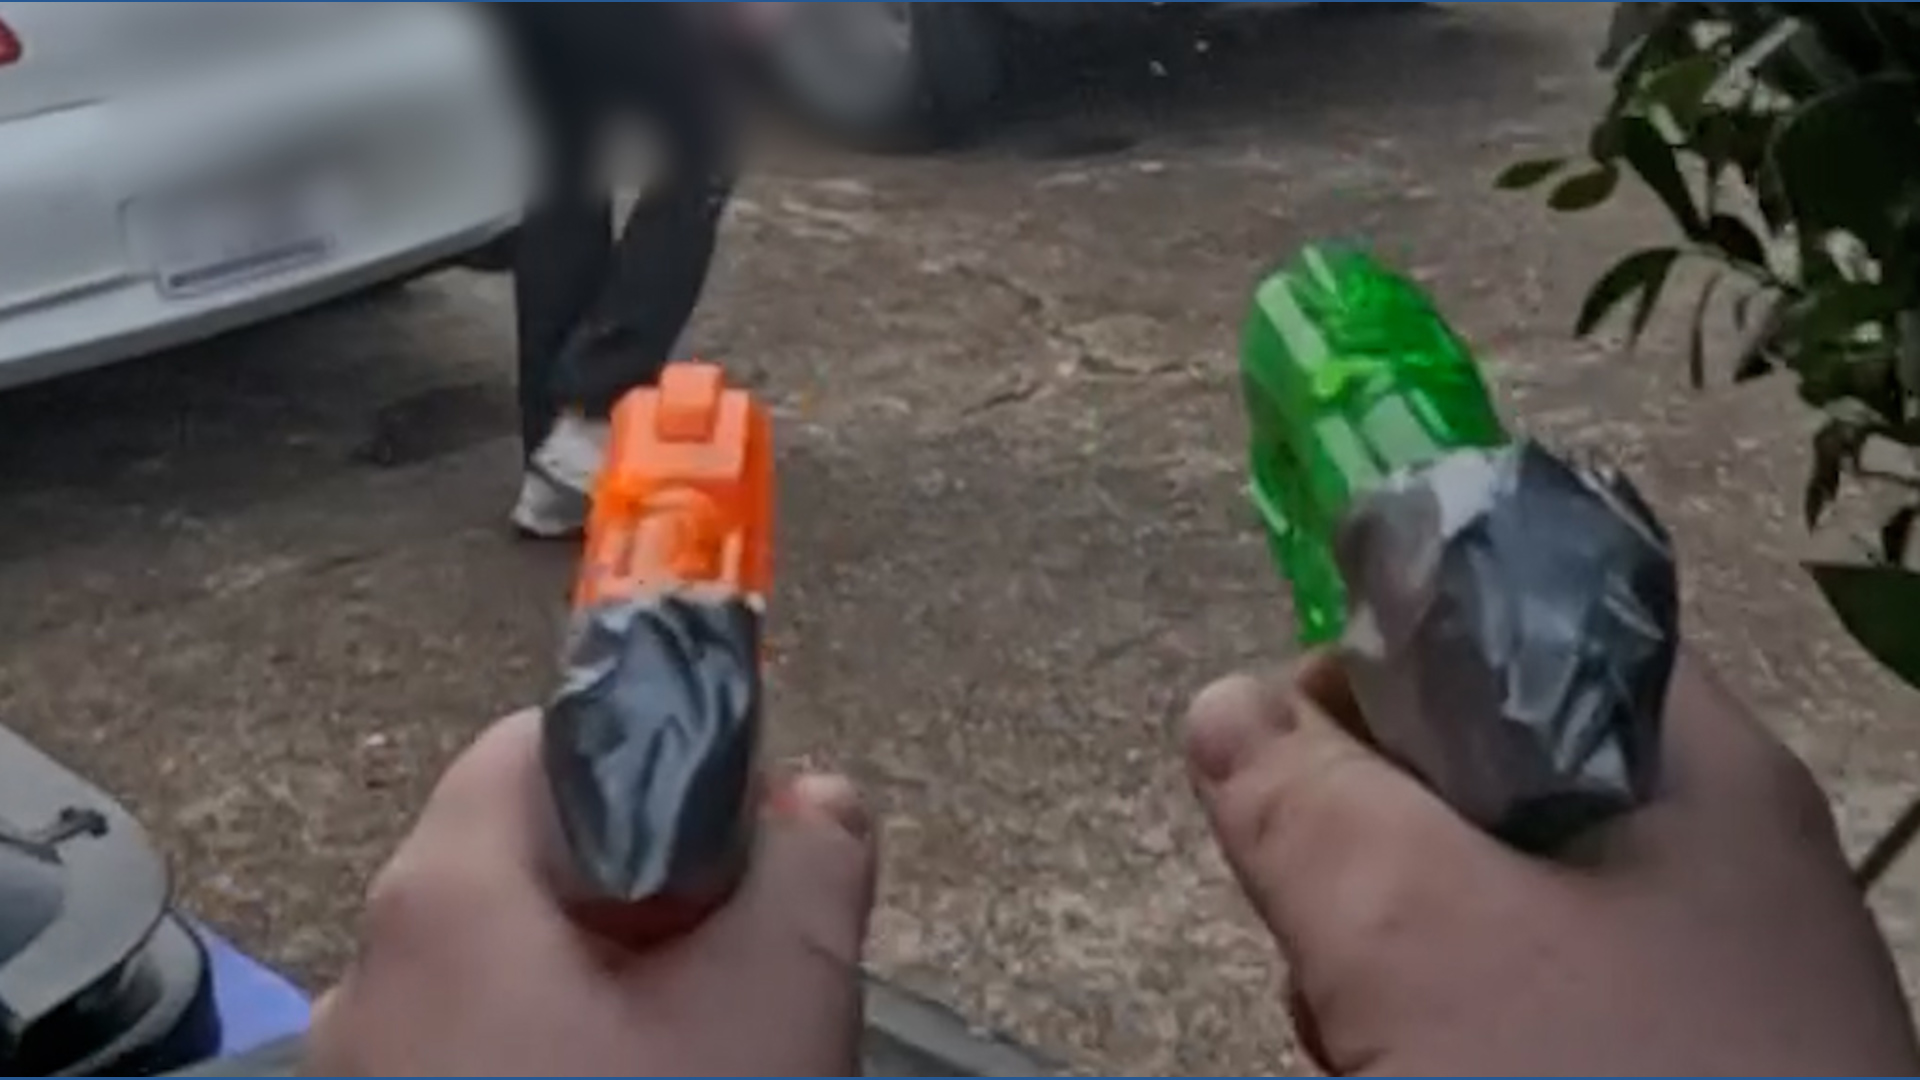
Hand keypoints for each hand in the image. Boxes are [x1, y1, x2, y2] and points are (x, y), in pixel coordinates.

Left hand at [303, 711, 876, 1076]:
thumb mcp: (783, 995)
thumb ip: (815, 858)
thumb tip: (819, 802)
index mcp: (442, 902)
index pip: (535, 743)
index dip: (649, 757)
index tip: (730, 823)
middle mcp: (373, 980)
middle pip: (525, 862)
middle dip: (645, 889)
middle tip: (734, 954)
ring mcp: (368, 1074)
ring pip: (507, 968)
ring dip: (607, 983)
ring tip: (697, 1050)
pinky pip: (477, 1050)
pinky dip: (557, 1052)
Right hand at [1187, 652, 1919, 1075]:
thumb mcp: (1417, 932)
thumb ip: (1307, 802)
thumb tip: (1226, 705)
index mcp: (1696, 770)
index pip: (1522, 628)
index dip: (1392, 659)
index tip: (1298, 752)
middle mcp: (1710, 859)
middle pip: (1487, 780)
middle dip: (1372, 849)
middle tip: (1331, 930)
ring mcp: (1696, 976)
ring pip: (1491, 907)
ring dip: (1391, 957)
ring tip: (1360, 1034)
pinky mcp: (1668, 1065)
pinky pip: (1522, 1004)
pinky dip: (1443, 1030)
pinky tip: (1404, 1071)